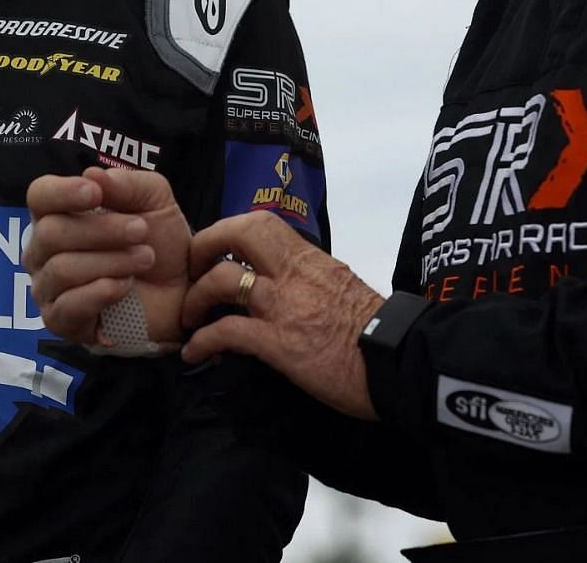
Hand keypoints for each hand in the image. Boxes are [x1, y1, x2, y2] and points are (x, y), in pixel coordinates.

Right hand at [23, 165, 190, 347]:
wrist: (183, 290)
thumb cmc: (160, 241)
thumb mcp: (155, 200)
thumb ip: (128, 184)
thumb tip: (92, 175)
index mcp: (59, 213)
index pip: (39, 196)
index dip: (62, 192)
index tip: (95, 194)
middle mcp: (43, 250)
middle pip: (50, 233)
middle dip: (102, 230)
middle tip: (141, 231)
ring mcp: (48, 288)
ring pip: (61, 269)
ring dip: (111, 261)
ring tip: (144, 259)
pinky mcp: (61, 322)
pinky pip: (67, 307)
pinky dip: (100, 292)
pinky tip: (125, 286)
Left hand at [180, 212, 383, 419]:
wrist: (397, 362)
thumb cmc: (374, 328)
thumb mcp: (341, 285)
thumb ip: (311, 278)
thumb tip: (288, 282)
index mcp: (309, 258)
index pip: (262, 223)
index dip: (228, 231)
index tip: (215, 250)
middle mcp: (293, 273)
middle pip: (238, 233)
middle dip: (205, 245)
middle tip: (191, 268)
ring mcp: (283, 306)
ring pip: (223, 281)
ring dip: (196, 298)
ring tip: (189, 318)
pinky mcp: (278, 344)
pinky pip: (227, 332)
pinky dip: (202, 341)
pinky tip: (194, 353)